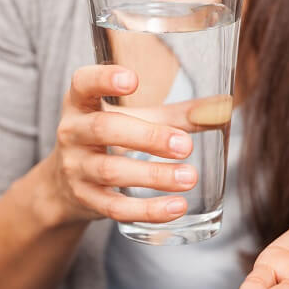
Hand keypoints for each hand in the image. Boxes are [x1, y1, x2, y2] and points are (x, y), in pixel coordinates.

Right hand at [42, 65, 197, 224]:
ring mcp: (76, 168)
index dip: (103, 79)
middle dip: (147, 137)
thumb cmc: (109, 140)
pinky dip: (148, 210)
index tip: (132, 80)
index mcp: (82, 103)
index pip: (83, 83)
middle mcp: (73, 132)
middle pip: (105, 130)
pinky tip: (176, 208)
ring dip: (154, 176)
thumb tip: (222, 108)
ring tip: (189, 177)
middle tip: (184, 145)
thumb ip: (174, 115)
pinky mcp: (86, 200)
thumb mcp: (132, 120)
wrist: (65, 185)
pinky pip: (116, 208)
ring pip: (112, 171)